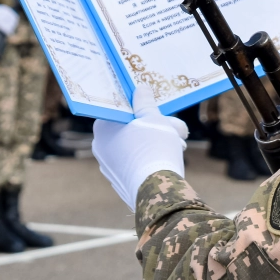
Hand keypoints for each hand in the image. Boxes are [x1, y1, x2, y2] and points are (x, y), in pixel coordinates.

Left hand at [92, 87, 188, 209]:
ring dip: (157, 141)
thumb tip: (140, 89)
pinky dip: (150, 158)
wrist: (156, 190)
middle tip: (176, 128)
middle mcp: (100, 146)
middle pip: (130, 128)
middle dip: (155, 126)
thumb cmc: (154, 148)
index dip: (141, 107)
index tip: (156, 108)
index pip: (121, 110)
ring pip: (135, 145)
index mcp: (103, 127)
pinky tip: (169, 158)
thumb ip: (145, 102)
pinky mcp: (119, 181)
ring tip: (179, 144)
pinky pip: (135, 162)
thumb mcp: (153, 118)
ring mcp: (108, 166)